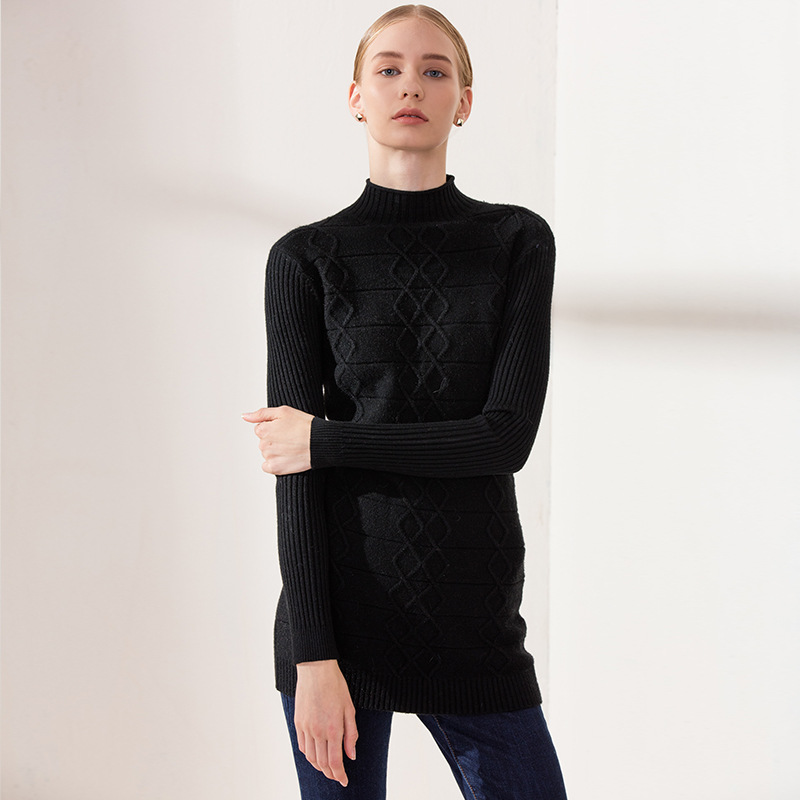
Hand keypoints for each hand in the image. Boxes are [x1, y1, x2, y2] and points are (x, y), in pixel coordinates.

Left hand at [241, 405, 313, 473]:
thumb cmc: (305, 425)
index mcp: (263, 430)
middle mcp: (263, 445)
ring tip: (291, 446)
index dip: (273, 427)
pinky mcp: (276, 469)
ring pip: (267, 453)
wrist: (320, 442)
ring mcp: (269, 457)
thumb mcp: (283, 411)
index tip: (285, 428)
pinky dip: (275, 463)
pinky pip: (268, 466)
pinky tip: (287, 457)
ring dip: (276, 451)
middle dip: (274, 439)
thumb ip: (261, 413)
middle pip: (263, 441)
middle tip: (290, 437)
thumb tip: (244, 416)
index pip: (260, 428)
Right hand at [294, 660, 357, 786]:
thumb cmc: (336, 686)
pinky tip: (315, 755)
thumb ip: (351, 734)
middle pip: (322, 763)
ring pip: (311, 757)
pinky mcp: (298, 722)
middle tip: (337, 776)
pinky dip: (309, 755)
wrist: (316, 669)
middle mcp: (317, 731)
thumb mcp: (349, 709)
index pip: (335, 762)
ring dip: (319, 767)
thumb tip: (351, 755)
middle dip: (330, 774)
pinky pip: (302, 746)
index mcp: (332, 728)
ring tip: (327, 769)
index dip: (339, 775)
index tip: (344, 780)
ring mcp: (306, 727)